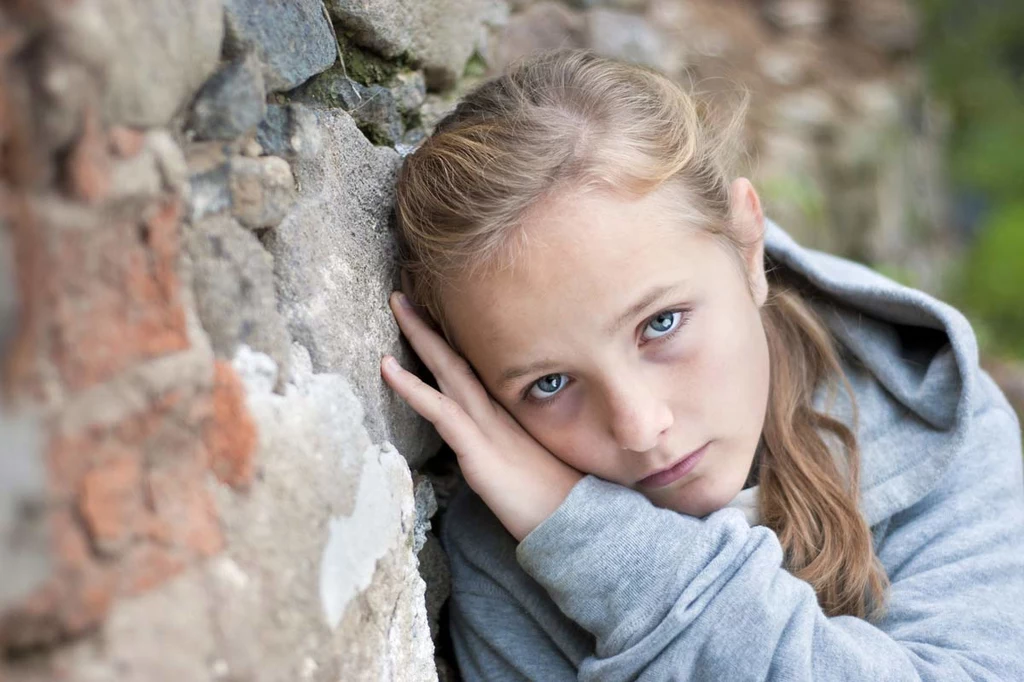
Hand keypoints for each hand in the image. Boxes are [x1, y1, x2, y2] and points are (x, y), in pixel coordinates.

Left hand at [381, 292, 582, 541]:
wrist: (580, 527)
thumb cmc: (558, 504)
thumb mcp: (531, 467)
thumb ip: (509, 450)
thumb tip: (492, 448)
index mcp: (509, 416)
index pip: (474, 369)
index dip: (451, 341)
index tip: (431, 312)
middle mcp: (498, 413)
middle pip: (458, 358)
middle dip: (431, 324)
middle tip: (406, 291)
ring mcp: (488, 429)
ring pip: (448, 371)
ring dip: (421, 336)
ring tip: (397, 303)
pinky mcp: (479, 451)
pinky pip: (439, 410)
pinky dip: (411, 387)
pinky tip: (387, 367)